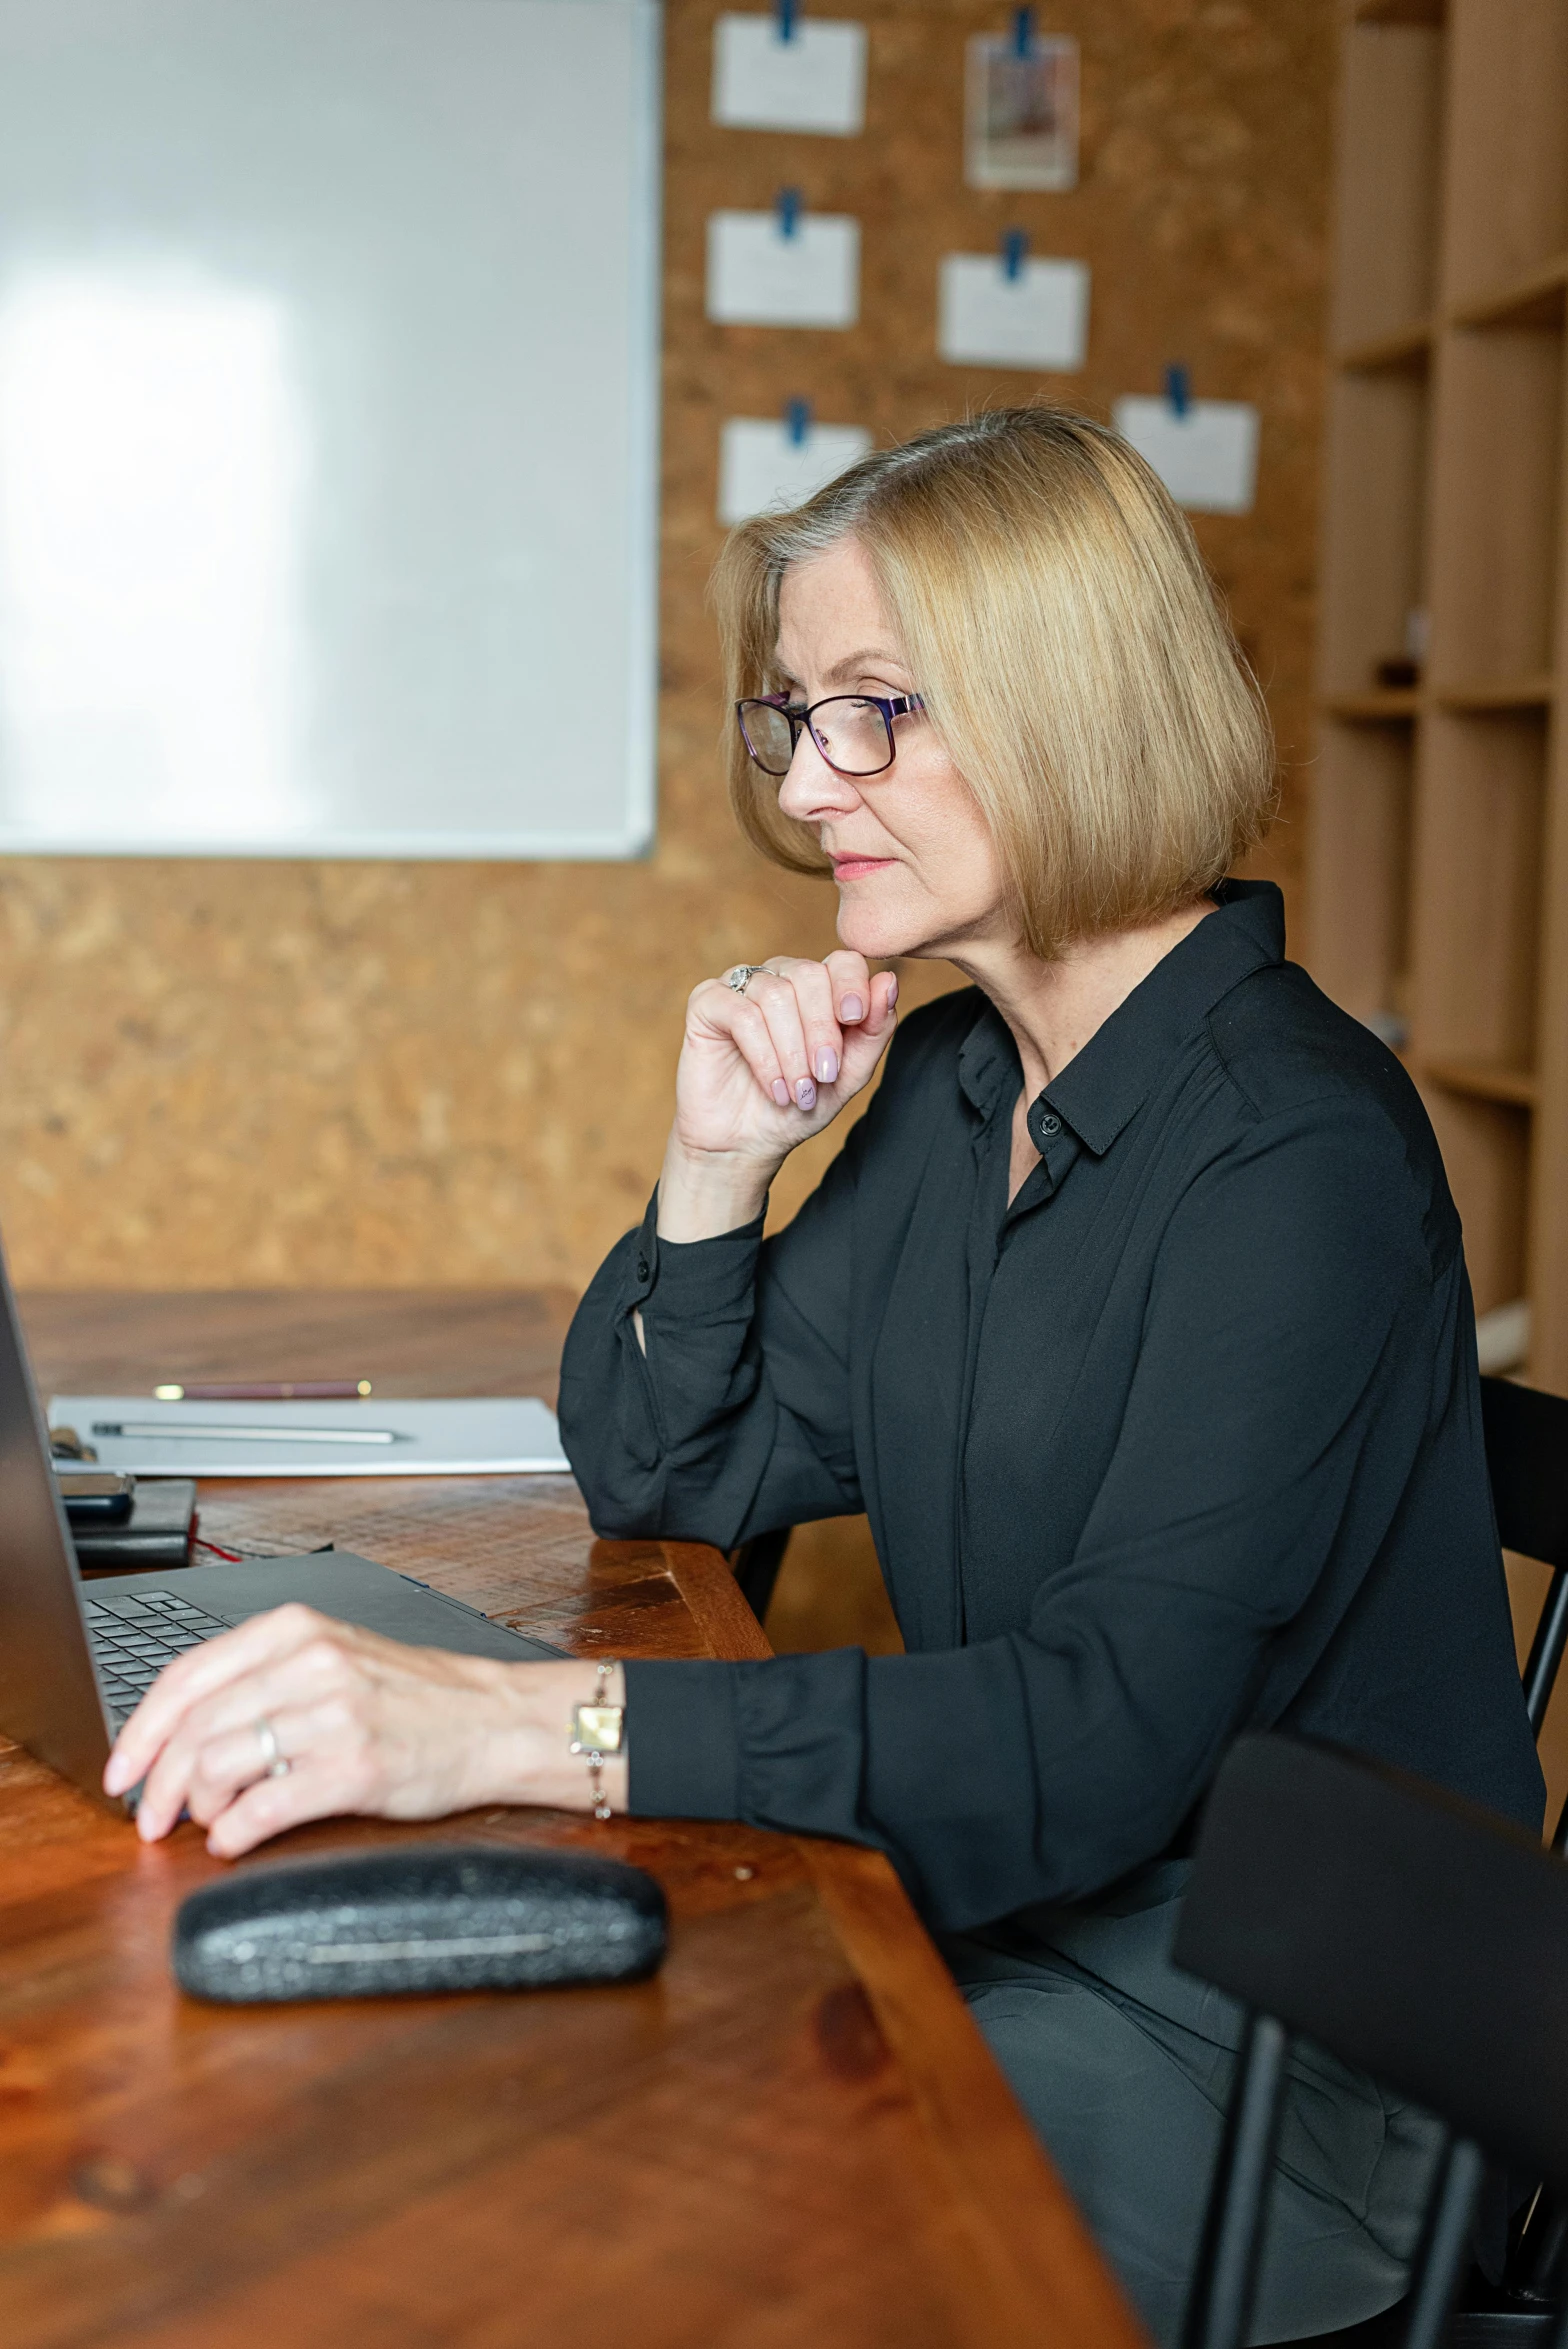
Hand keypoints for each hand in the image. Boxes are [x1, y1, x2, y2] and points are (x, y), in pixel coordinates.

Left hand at [102, 1604, 625, 1857]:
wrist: (497, 1720)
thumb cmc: (417, 1698)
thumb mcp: (334, 1658)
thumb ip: (263, 1678)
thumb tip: (181, 1732)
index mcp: (296, 1630)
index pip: (186, 1676)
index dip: (140, 1731)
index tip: (121, 1770)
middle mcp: (311, 1664)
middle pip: (195, 1727)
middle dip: (156, 1783)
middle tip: (148, 1817)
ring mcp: (334, 1715)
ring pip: (220, 1766)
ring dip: (196, 1810)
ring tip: (207, 1823)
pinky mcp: (355, 1767)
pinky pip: (264, 1808)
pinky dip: (233, 1833)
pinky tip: (233, 1841)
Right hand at [659, 952, 897, 1239]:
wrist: (747, 1144)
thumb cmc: (798, 1107)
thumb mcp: (848, 1075)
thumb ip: (873, 1030)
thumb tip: (888, 980)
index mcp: (817, 987)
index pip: (842, 960)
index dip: (851, 986)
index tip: (854, 1020)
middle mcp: (779, 977)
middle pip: (809, 974)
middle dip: (822, 1030)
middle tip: (824, 1075)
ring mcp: (740, 986)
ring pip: (775, 995)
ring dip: (792, 1052)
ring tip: (796, 1092)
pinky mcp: (707, 1004)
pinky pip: (741, 1014)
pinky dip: (763, 1055)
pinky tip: (773, 1087)